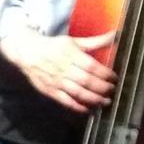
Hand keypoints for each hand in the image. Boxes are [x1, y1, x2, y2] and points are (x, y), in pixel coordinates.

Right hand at [0, 27, 115, 113]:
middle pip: (86, 81)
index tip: (114, 78)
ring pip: (78, 93)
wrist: (27, 53)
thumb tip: (115, 35)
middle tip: (112, 90)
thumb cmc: (54, 47)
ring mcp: (56, 81)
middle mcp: (63, 68)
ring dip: (94, 99)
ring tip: (105, 101)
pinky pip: (66, 101)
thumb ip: (95, 41)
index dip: (105, 74)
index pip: (91, 66)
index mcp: (69, 53)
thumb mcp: (74, 41)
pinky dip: (79, 107)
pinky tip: (89, 109)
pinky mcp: (50, 91)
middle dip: (103, 88)